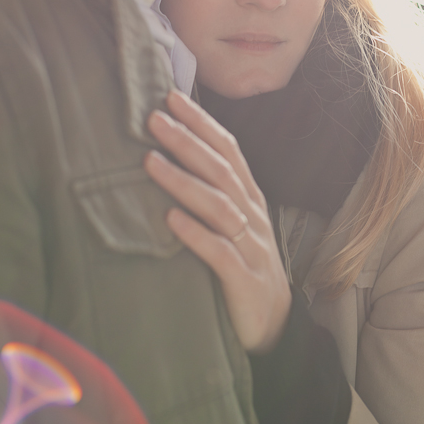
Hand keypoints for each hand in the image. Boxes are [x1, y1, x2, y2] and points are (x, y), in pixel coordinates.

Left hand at [145, 89, 291, 353]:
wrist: (273, 325)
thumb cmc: (243, 264)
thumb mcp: (231, 223)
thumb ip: (211, 192)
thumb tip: (169, 155)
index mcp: (249, 197)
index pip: (227, 149)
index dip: (201, 122)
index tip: (171, 97)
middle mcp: (252, 215)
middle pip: (220, 170)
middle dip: (186, 141)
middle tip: (154, 119)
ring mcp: (251, 246)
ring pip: (218, 205)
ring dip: (182, 181)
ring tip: (150, 162)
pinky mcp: (244, 279)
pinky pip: (219, 252)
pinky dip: (195, 234)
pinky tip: (170, 220)